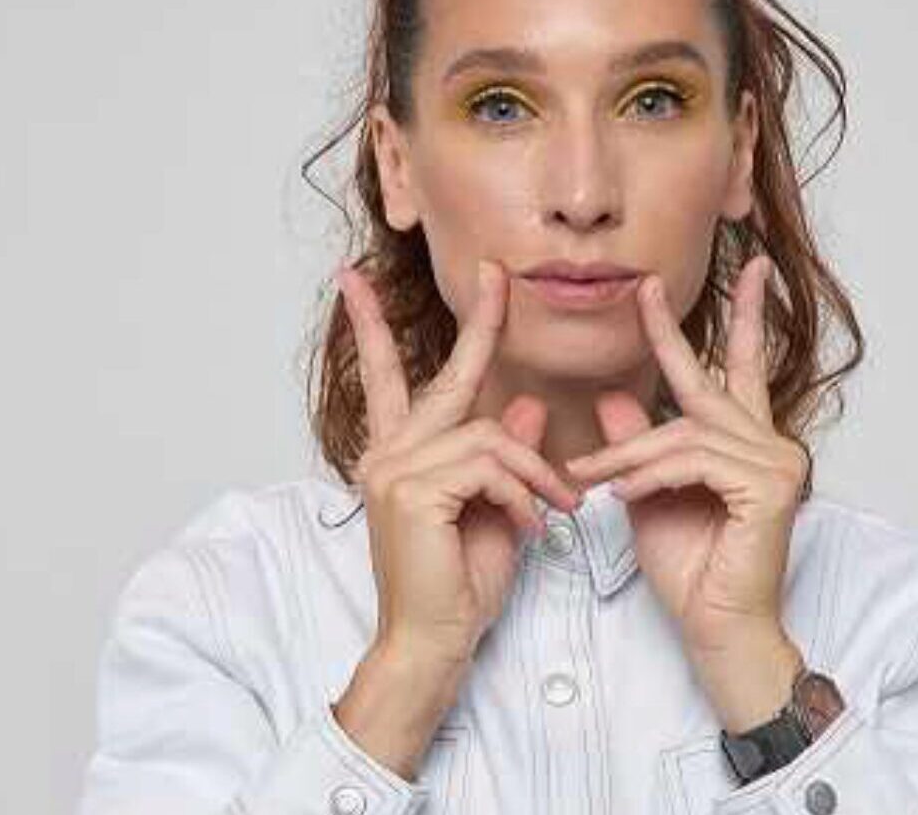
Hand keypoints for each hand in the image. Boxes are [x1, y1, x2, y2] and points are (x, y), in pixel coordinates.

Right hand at [338, 258, 580, 666]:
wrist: (432, 642)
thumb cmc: (459, 585)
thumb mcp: (495, 509)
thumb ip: (503, 457)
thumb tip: (524, 406)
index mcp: (400, 455)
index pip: (389, 378)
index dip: (376, 329)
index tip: (358, 283)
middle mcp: (388, 453)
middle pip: (442, 376)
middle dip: (478, 323)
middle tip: (498, 275)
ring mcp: (395, 469)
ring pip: (488, 435)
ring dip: (535, 471)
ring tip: (558, 508)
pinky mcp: (413, 490)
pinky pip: (490, 465)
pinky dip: (523, 493)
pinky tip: (532, 526)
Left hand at [565, 256, 810, 658]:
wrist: (716, 627)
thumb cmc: (690, 569)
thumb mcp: (648, 494)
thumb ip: (637, 444)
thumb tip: (613, 394)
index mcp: (746, 442)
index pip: (740, 369)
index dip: (740, 318)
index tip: (744, 270)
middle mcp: (770, 444)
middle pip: (708, 383)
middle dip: (674, 333)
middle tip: (643, 287)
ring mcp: (777, 463)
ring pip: (686, 431)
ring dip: (631, 453)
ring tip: (591, 478)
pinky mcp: (769, 487)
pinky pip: (693, 461)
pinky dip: (652, 474)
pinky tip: (628, 495)